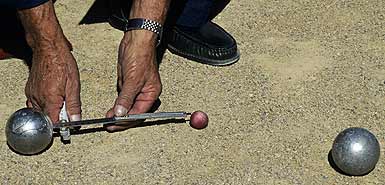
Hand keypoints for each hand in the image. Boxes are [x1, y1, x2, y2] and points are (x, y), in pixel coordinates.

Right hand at [19, 0, 80, 122]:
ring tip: (62, 104)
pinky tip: (54, 99)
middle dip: (57, 119)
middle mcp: (37, 98)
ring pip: (40, 111)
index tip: (69, 127)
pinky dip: (45, 104)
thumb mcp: (74, 85)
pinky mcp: (30, 89)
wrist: (48, 48)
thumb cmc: (62, 62)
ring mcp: (32, 94)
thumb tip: (76, 119)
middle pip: (46, 118)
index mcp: (50, 99)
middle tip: (68, 114)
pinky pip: (36, 103)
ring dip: (51, 112)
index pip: (53, 123)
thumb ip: (74, 105)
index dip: (62, 127)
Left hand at [105, 30, 161, 131]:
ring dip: (118, 114)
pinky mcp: (129, 84)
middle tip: (109, 124)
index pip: (139, 113)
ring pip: (128, 107)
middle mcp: (145, 93)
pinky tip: (111, 110)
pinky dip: (117, 105)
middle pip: (134, 113)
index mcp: (151, 94)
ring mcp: (137, 89)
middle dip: (122, 120)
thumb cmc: (140, 56)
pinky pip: (123, 98)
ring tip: (108, 120)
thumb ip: (126, 98)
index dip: (126, 121)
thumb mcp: (132, 79)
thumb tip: (120, 113)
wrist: (135, 40)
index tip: (114, 124)